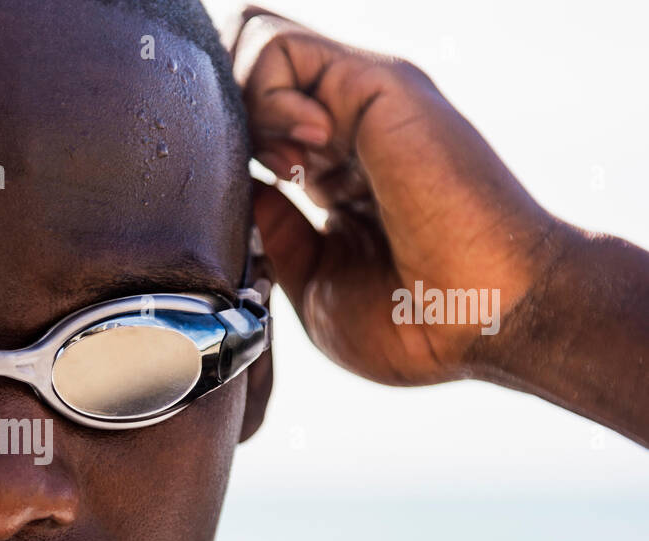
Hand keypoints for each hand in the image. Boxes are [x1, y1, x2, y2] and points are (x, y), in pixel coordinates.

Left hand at [230, 7, 567, 385]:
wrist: (484, 322)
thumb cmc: (415, 326)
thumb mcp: (316, 288)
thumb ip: (276, 235)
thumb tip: (242, 190)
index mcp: (336, 174)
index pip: (253, 127)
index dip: (221, 158)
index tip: (241, 217)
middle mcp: (348, 128)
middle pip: (249, 77)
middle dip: (220, 119)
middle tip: (255, 182)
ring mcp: (360, 102)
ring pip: (256, 49)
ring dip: (244, 110)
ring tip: (285, 171)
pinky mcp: (375, 85)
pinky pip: (279, 51)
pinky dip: (262, 97)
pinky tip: (297, 157)